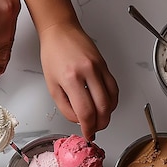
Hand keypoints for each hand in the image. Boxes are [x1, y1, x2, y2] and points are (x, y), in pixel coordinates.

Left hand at [38, 23, 118, 140]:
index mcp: (71, 79)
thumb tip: (78, 121)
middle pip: (103, 108)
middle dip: (100, 124)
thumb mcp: (52, 86)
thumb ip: (65, 107)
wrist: (60, 32)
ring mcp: (99, 67)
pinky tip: (105, 105)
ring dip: (108, 114)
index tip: (88, 134)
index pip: (86, 112)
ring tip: (100, 119)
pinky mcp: (105, 65)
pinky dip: (112, 100)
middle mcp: (88, 72)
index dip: (89, 127)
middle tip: (95, 129)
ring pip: (112, 99)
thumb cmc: (53, 55)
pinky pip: (114, 87)